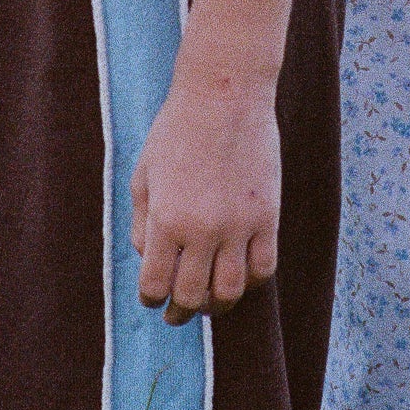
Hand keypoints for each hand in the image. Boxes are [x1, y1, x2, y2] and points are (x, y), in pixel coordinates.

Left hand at [130, 69, 280, 324]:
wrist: (224, 95)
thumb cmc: (176, 131)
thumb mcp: (144, 175)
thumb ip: (141, 224)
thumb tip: (148, 261)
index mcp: (165, 220)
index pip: (156, 284)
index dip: (152, 298)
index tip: (153, 298)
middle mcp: (202, 230)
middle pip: (193, 297)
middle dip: (182, 312)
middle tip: (178, 314)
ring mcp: (239, 225)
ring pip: (232, 291)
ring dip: (219, 305)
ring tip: (211, 301)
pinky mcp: (268, 216)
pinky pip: (264, 267)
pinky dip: (252, 281)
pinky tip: (239, 273)